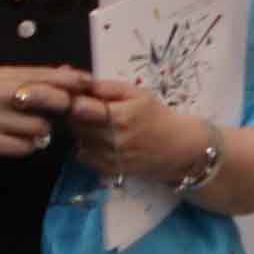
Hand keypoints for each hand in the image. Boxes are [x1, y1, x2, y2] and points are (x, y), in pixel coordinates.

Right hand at [0, 65, 91, 175]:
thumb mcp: (0, 87)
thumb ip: (33, 80)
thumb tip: (69, 70)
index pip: (44, 74)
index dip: (71, 80)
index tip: (89, 84)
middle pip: (48, 98)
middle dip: (62, 106)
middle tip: (63, 113)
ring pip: (40, 127)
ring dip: (40, 133)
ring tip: (25, 132)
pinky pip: (25, 147)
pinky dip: (26, 148)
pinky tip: (14, 144)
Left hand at [79, 82, 210, 182]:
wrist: (180, 148)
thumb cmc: (158, 116)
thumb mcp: (137, 93)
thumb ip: (107, 87)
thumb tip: (80, 82)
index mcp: (118, 116)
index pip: (78, 107)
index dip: (74, 100)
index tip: (79, 96)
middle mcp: (111, 139)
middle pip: (75, 124)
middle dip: (77, 115)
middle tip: (91, 110)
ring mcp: (109, 158)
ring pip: (78, 140)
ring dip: (82, 131)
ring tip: (100, 125)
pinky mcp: (108, 170)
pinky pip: (83, 156)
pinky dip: (87, 147)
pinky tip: (102, 141)